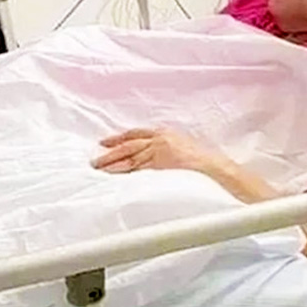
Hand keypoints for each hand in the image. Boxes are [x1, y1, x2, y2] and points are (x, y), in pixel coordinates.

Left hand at [93, 129, 225, 174]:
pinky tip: (115, 174)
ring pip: (130, 157)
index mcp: (162, 132)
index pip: (135, 134)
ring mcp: (158, 152)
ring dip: (113, 163)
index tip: (104, 142)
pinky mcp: (160, 165)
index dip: (118, 138)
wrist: (210, 163)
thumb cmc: (198, 157)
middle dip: (110, 151)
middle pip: (128, 145)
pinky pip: (139, 168)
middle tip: (95, 159)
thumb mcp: (179, 144)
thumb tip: (148, 153)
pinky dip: (125, 171)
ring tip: (99, 168)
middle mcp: (158, 139)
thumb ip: (163, 146)